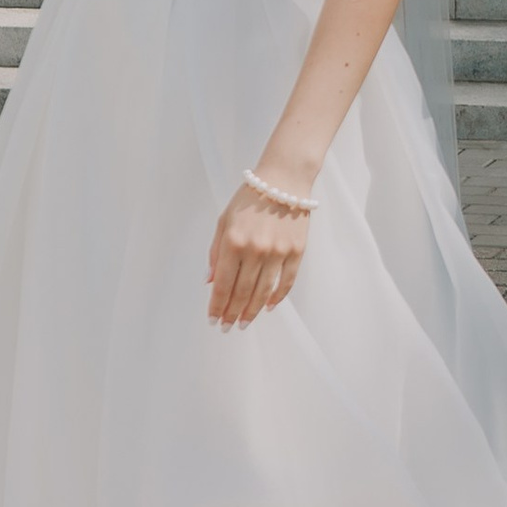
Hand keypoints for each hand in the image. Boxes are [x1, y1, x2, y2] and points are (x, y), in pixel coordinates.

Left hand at [207, 175, 312, 326]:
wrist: (284, 180)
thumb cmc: (249, 198)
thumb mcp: (224, 221)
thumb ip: (215, 253)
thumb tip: (210, 282)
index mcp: (233, 241)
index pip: (222, 284)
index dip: (217, 306)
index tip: (213, 320)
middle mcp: (255, 249)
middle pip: (242, 292)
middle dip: (232, 313)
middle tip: (227, 327)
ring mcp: (278, 251)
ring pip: (263, 292)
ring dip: (252, 311)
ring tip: (244, 323)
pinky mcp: (296, 251)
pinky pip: (286, 281)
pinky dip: (277, 297)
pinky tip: (268, 307)